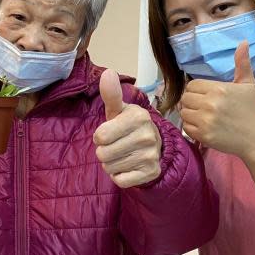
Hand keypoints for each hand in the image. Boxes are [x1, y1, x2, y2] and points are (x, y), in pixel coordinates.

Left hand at [94, 69, 161, 187]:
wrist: (154, 146)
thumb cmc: (128, 126)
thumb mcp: (118, 110)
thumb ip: (111, 94)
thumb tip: (108, 73)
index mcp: (138, 117)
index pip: (100, 136)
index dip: (100, 136)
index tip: (110, 133)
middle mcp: (147, 136)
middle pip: (103, 154)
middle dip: (104, 151)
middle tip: (116, 145)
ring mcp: (151, 156)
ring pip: (110, 168)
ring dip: (111, 163)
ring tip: (122, 154)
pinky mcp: (151, 173)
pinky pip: (120, 180)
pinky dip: (119, 176)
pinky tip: (128, 166)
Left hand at [180, 42, 254, 158]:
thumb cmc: (252, 110)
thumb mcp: (248, 85)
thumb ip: (242, 63)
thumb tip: (243, 42)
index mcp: (218, 89)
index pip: (191, 85)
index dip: (196, 90)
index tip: (205, 96)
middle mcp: (209, 104)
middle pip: (185, 98)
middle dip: (192, 102)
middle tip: (204, 107)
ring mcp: (205, 120)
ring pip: (183, 112)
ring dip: (190, 114)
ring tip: (204, 116)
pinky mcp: (203, 135)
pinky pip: (185, 127)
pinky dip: (192, 127)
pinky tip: (204, 126)